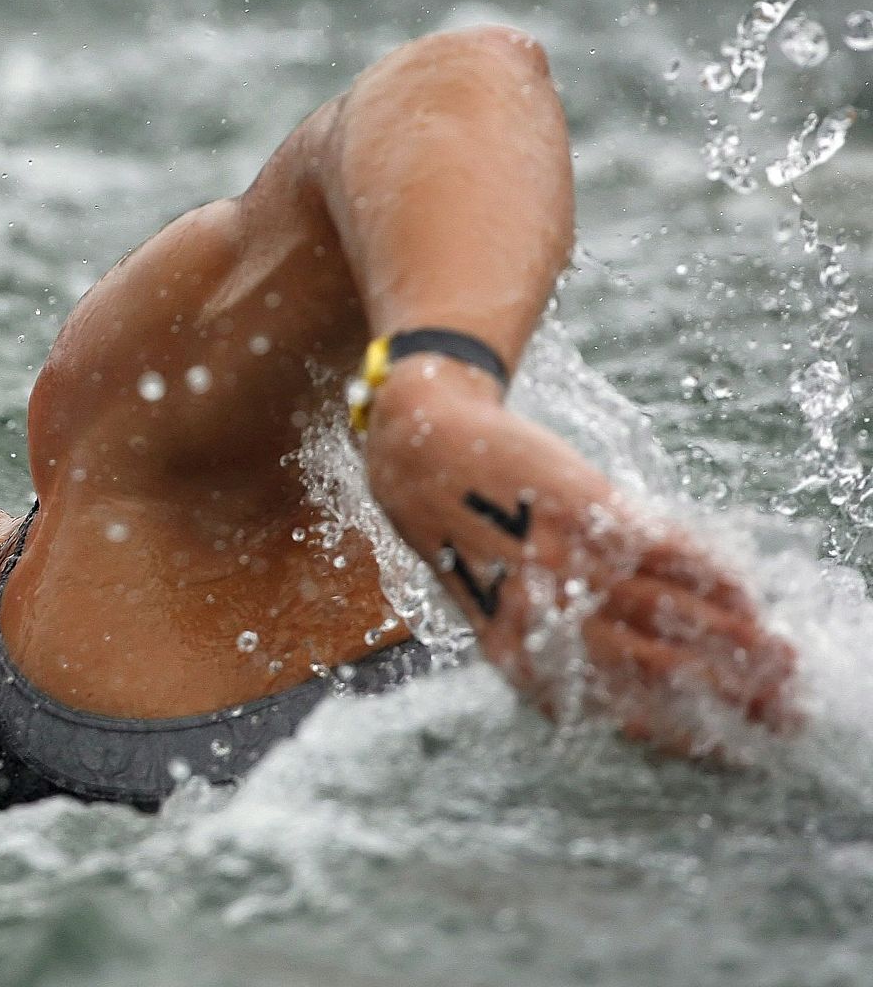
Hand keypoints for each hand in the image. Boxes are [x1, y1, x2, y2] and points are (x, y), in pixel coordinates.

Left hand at [363, 360, 797, 758]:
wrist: (426, 458)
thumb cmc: (473, 541)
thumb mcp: (501, 607)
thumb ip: (564, 644)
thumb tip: (654, 678)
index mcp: (517, 656)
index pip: (610, 710)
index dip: (680, 733)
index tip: (733, 749)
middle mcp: (541, 615)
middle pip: (654, 666)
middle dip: (726, 696)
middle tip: (782, 711)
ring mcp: (564, 560)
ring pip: (669, 613)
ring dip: (736, 641)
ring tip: (782, 662)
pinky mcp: (580, 507)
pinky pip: (661, 550)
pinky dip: (708, 575)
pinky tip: (741, 597)